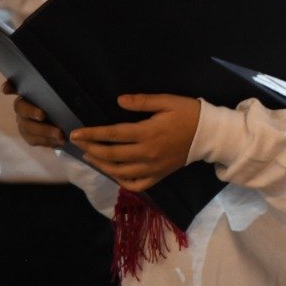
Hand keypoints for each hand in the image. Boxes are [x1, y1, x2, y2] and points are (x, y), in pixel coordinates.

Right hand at [4, 80, 66, 147]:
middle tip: (43, 115)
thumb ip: (60, 84)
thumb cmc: (64, 103)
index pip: (13, 86)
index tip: (6, 89)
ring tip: (60, 134)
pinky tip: (59, 142)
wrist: (69, 122)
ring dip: (44, 131)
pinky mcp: (29, 137)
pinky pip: (35, 140)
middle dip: (31, 112)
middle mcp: (22, 107)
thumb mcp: (63, 94)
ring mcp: (23, 123)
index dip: (8, 87)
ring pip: (28, 127)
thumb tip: (57, 78)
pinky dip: (47, 142)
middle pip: (21, 109)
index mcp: (28, 93)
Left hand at [69, 94, 200, 191]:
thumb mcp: (168, 101)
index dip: (92, 134)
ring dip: (101, 165)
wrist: (209, 134)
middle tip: (79, 144)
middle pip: (112, 155)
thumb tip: (118, 101)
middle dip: (91, 149)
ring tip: (90, 156)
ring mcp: (152, 168)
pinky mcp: (158, 176)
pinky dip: (120, 181)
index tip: (76, 133)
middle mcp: (147, 153)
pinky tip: (113, 173)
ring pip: (119, 172)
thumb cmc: (188, 113)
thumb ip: (143, 101)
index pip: (113, 134)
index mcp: (148, 133)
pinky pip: (135, 185)